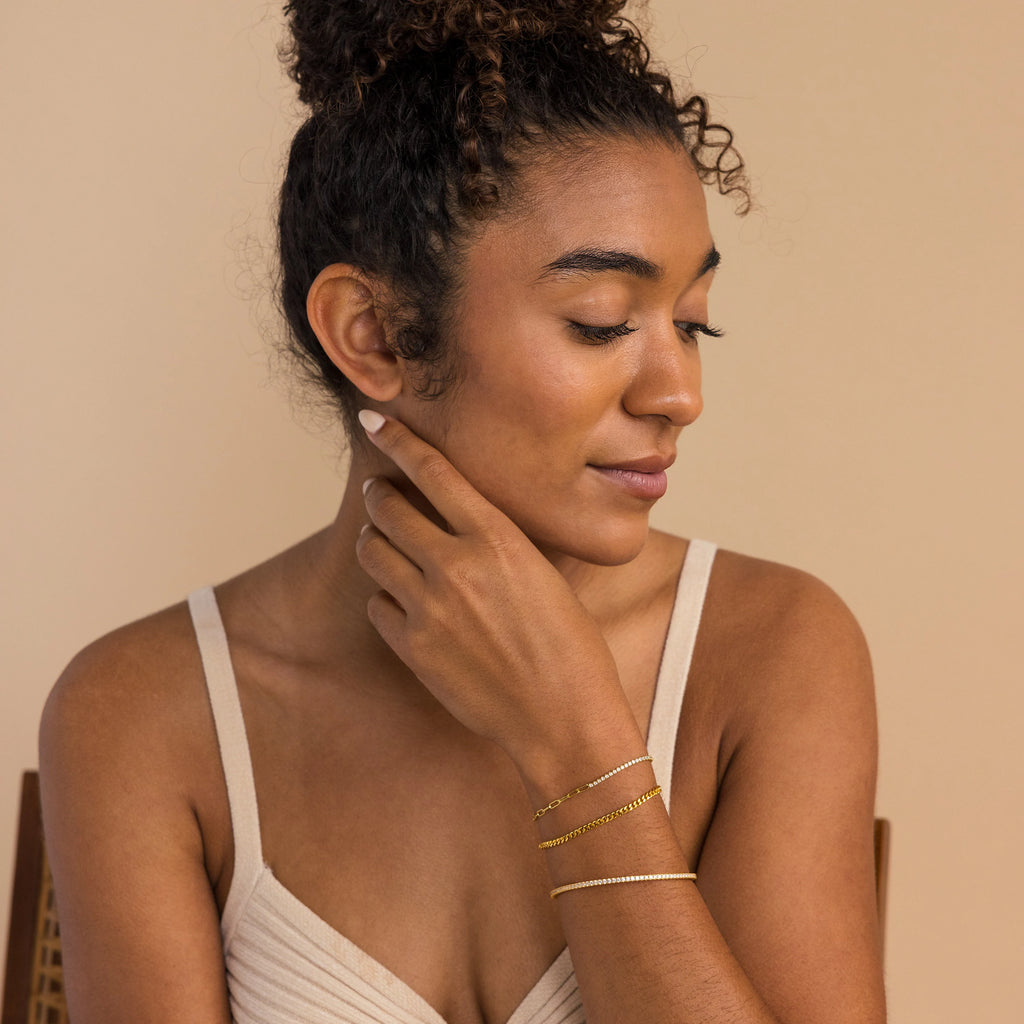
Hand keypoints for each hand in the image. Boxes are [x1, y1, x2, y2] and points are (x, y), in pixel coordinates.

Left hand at [354, 411, 635, 776]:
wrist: (563, 717)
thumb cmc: (571, 646)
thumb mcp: (544, 574)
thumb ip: (499, 542)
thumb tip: (468, 519)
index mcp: (497, 539)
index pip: (433, 471)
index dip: (397, 440)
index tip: (376, 422)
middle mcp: (455, 566)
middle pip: (388, 508)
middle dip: (380, 493)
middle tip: (382, 491)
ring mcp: (428, 608)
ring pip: (373, 552)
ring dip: (377, 540)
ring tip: (389, 541)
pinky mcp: (413, 648)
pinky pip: (378, 606)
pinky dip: (386, 595)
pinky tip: (405, 600)